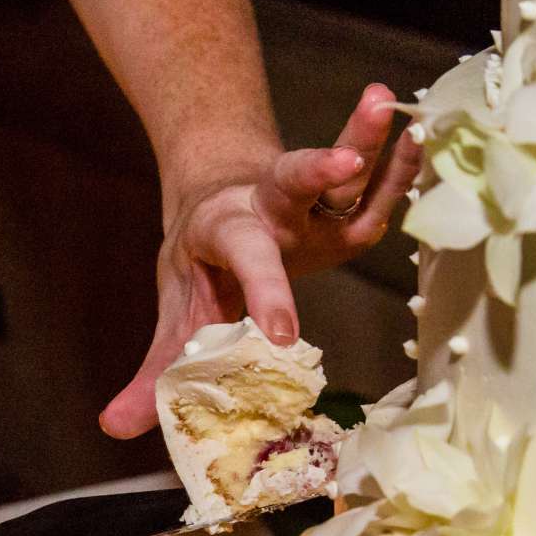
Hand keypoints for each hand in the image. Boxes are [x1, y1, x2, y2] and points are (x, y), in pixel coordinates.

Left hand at [100, 85, 422, 438]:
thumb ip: (154, 369)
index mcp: (227, 236)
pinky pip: (374, 184)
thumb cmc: (204, 270)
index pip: (247, 263)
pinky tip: (423, 139)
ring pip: (341, 171)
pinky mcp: (344, 205)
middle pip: (293, 184)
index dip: (265, 297)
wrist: (218, 203)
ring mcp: (311, 203)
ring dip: (367, 140)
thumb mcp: (176, 314)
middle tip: (343, 160)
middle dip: (318, 171)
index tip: (284, 335)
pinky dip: (400, 165)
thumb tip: (113, 426)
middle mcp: (271, 209)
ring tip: (389, 108)